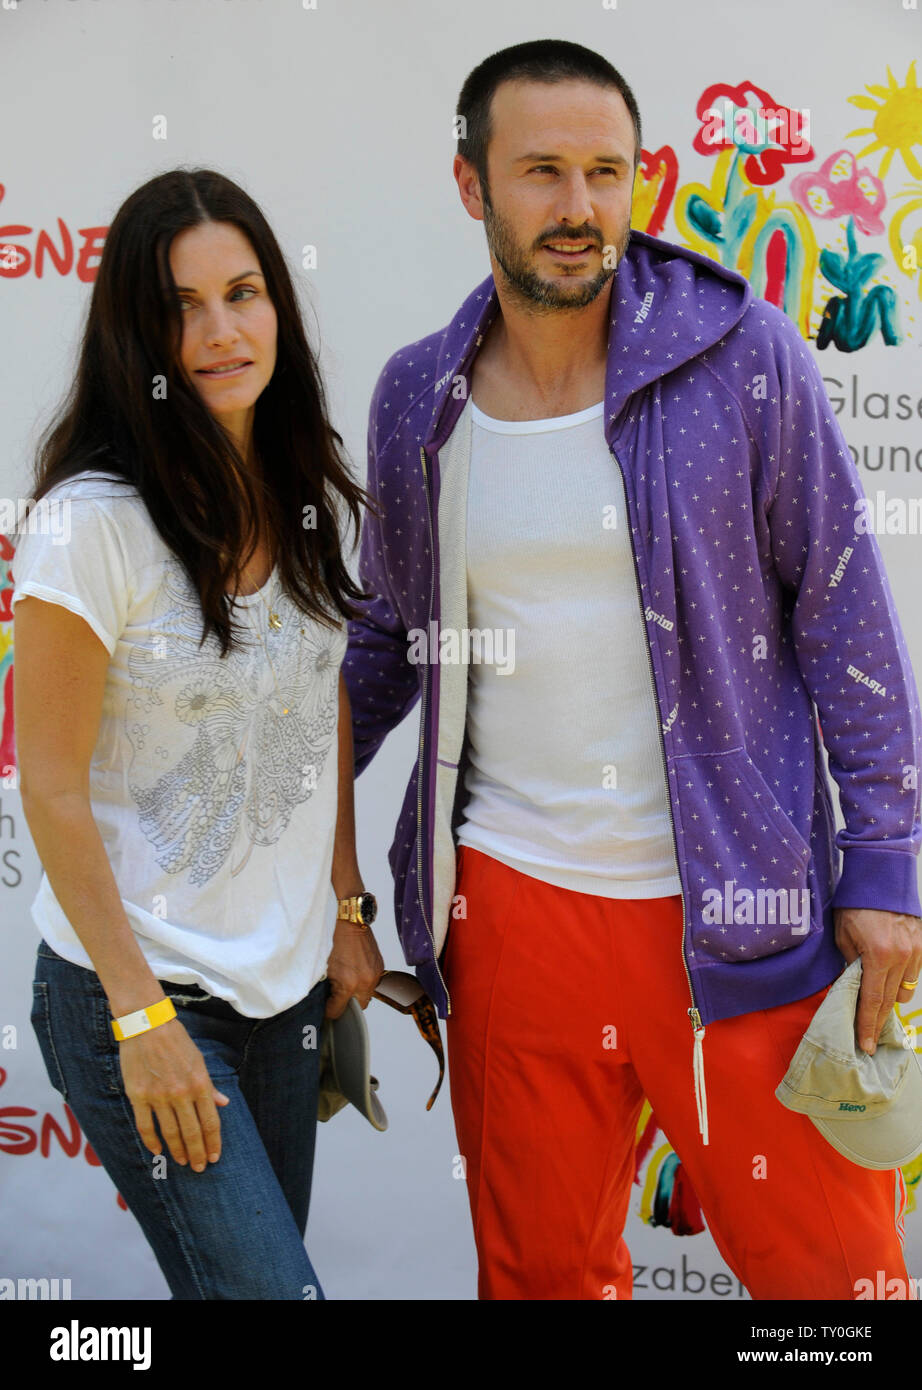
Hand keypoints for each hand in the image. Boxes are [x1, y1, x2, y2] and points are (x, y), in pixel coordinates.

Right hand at [118, 1017, 229, 1172]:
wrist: (147, 1024)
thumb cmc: (176, 1040)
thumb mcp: (199, 1060)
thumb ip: (210, 1086)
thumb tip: (223, 1103)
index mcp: (199, 1083)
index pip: (210, 1121)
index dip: (213, 1142)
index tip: (215, 1156)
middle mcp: (181, 1093)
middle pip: (192, 1132)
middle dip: (198, 1153)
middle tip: (200, 1168)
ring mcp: (159, 1096)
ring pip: (171, 1133)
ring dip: (178, 1151)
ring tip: (183, 1162)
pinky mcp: (139, 1096)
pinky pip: (145, 1126)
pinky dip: (152, 1141)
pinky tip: (157, 1151)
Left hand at [325, 920, 384, 1018]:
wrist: (349, 919)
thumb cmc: (333, 938)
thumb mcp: (323, 967)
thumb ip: (326, 987)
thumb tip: (325, 999)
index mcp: (348, 983)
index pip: (338, 1011)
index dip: (329, 1011)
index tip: (325, 1008)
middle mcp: (365, 981)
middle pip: (357, 1008)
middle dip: (346, 1005)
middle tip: (335, 998)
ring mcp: (374, 974)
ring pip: (366, 996)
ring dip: (356, 994)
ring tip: (345, 983)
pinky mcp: (379, 967)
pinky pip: (372, 983)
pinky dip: (363, 982)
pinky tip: (354, 972)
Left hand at [833, 907, 921, 1054]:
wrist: (881, 876)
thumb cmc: (855, 903)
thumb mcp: (843, 935)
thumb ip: (850, 965)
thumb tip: (852, 988)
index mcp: (878, 955)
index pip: (872, 1000)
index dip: (867, 1025)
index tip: (865, 1044)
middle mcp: (902, 957)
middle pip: (890, 1001)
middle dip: (877, 1020)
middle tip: (868, 1037)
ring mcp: (916, 951)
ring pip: (904, 991)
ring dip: (889, 997)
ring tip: (874, 999)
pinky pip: (913, 975)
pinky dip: (900, 980)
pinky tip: (887, 977)